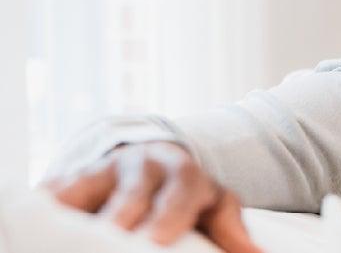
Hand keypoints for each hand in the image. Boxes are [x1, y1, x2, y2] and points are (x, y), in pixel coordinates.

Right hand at [42, 142, 262, 252]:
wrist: (153, 161)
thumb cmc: (188, 195)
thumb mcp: (214, 206)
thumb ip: (231, 231)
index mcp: (185, 174)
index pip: (183, 188)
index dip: (171, 212)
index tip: (158, 239)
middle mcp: (145, 165)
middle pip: (134, 189)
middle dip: (123, 214)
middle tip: (115, 235)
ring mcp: (107, 169)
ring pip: (92, 185)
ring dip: (83, 208)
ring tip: (77, 233)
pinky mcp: (75, 178)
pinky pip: (60, 188)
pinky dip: (54, 200)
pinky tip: (49, 217)